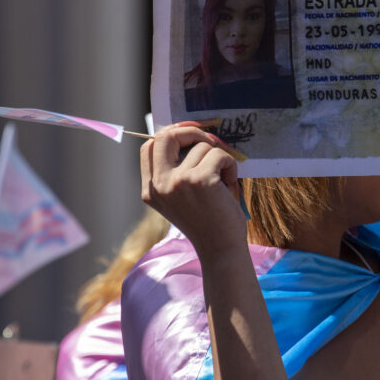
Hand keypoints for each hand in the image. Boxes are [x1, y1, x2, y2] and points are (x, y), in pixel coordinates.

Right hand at [140, 124, 245, 258]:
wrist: (221, 249)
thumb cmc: (208, 219)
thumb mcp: (183, 194)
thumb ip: (179, 168)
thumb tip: (192, 132)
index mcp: (150, 189)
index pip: (149, 147)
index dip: (171, 134)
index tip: (191, 136)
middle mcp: (159, 185)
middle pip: (165, 136)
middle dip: (191, 131)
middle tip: (210, 142)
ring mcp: (178, 182)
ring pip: (201, 146)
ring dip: (219, 158)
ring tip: (224, 180)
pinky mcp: (200, 181)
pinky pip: (219, 155)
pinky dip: (230, 165)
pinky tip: (230, 184)